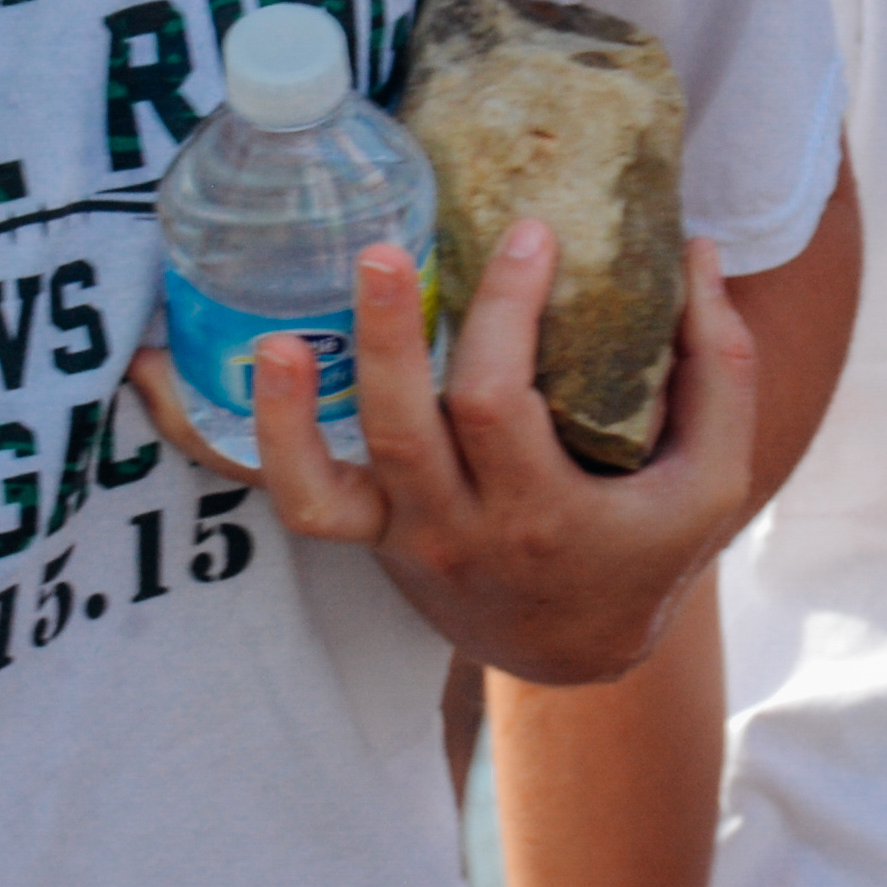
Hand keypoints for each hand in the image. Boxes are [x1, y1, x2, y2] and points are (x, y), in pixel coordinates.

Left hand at [132, 224, 766, 683]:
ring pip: (320, 490)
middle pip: (405, 436)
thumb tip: (700, 251)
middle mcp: (458, 534)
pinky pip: (287, 497)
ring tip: (271, 337)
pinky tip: (167, 375)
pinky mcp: (361, 532)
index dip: (509, 316)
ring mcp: (398, 538)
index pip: (503, 407)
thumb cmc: (646, 544)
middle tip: (379, 245)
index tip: (528, 234)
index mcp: (543, 516)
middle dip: (385, 340)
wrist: (579, 651)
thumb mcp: (712, 477)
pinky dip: (226, 440)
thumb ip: (720, 370)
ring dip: (283, 414)